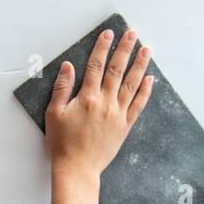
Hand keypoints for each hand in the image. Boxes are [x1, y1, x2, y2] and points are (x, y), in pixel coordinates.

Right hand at [45, 27, 153, 178]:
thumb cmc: (62, 143)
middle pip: (117, 70)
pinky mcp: (124, 126)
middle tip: (132, 34)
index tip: (108, 34)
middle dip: (125, 49)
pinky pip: (138, 105)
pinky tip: (150, 79)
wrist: (77, 169)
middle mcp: (105, 103)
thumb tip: (68, 66)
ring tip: (147, 49)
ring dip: (140, 65)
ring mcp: (118, 114)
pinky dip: (145, 91)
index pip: (96, 66)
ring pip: (131, 84)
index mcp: (87, 98)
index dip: (102, 48)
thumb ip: (62, 88)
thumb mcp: (54, 113)